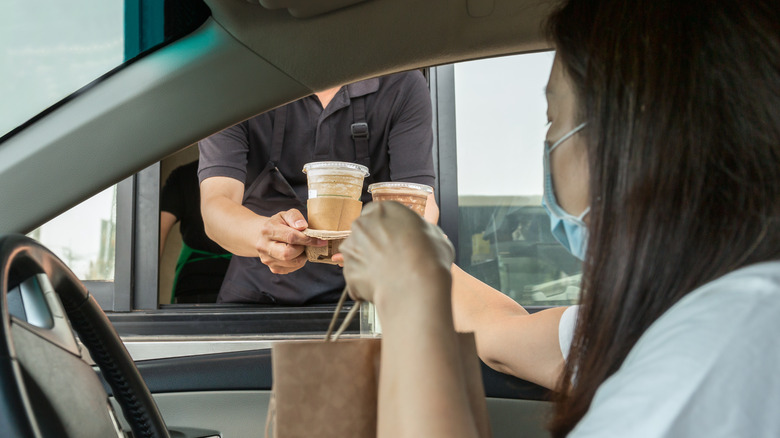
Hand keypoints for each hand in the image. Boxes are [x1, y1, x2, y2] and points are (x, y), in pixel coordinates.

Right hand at [255, 208, 325, 273]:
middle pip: (288, 254)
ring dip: (302, 255)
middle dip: (302, 249)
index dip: (308, 239)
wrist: (262, 235)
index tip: (321, 240)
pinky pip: (292, 268)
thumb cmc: (278, 224)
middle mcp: (264, 246)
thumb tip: (302, 226)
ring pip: (292, 263)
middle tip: (306, 243)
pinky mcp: (273, 268)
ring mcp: (268, 259)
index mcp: (268, 230)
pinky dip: (298, 261)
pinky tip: (296, 253)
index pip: (291, 237)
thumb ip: (295, 217)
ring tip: (301, 247)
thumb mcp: (285, 215)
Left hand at [339, 202, 454, 309]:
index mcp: (383, 209)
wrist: (415, 287)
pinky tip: (383, 288)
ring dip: (369, 263)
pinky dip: (366, 284)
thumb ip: (421, 231)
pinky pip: (357, 278)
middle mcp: (362, 224)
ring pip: (358, 255)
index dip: (389, 228)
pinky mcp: (348, 272)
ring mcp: (351, 248)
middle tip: (393, 258)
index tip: (396, 238)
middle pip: (365, 233)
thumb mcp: (436, 235)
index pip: (379, 214)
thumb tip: (423, 236)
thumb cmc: (428, 258)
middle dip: (375, 245)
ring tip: (389, 276)